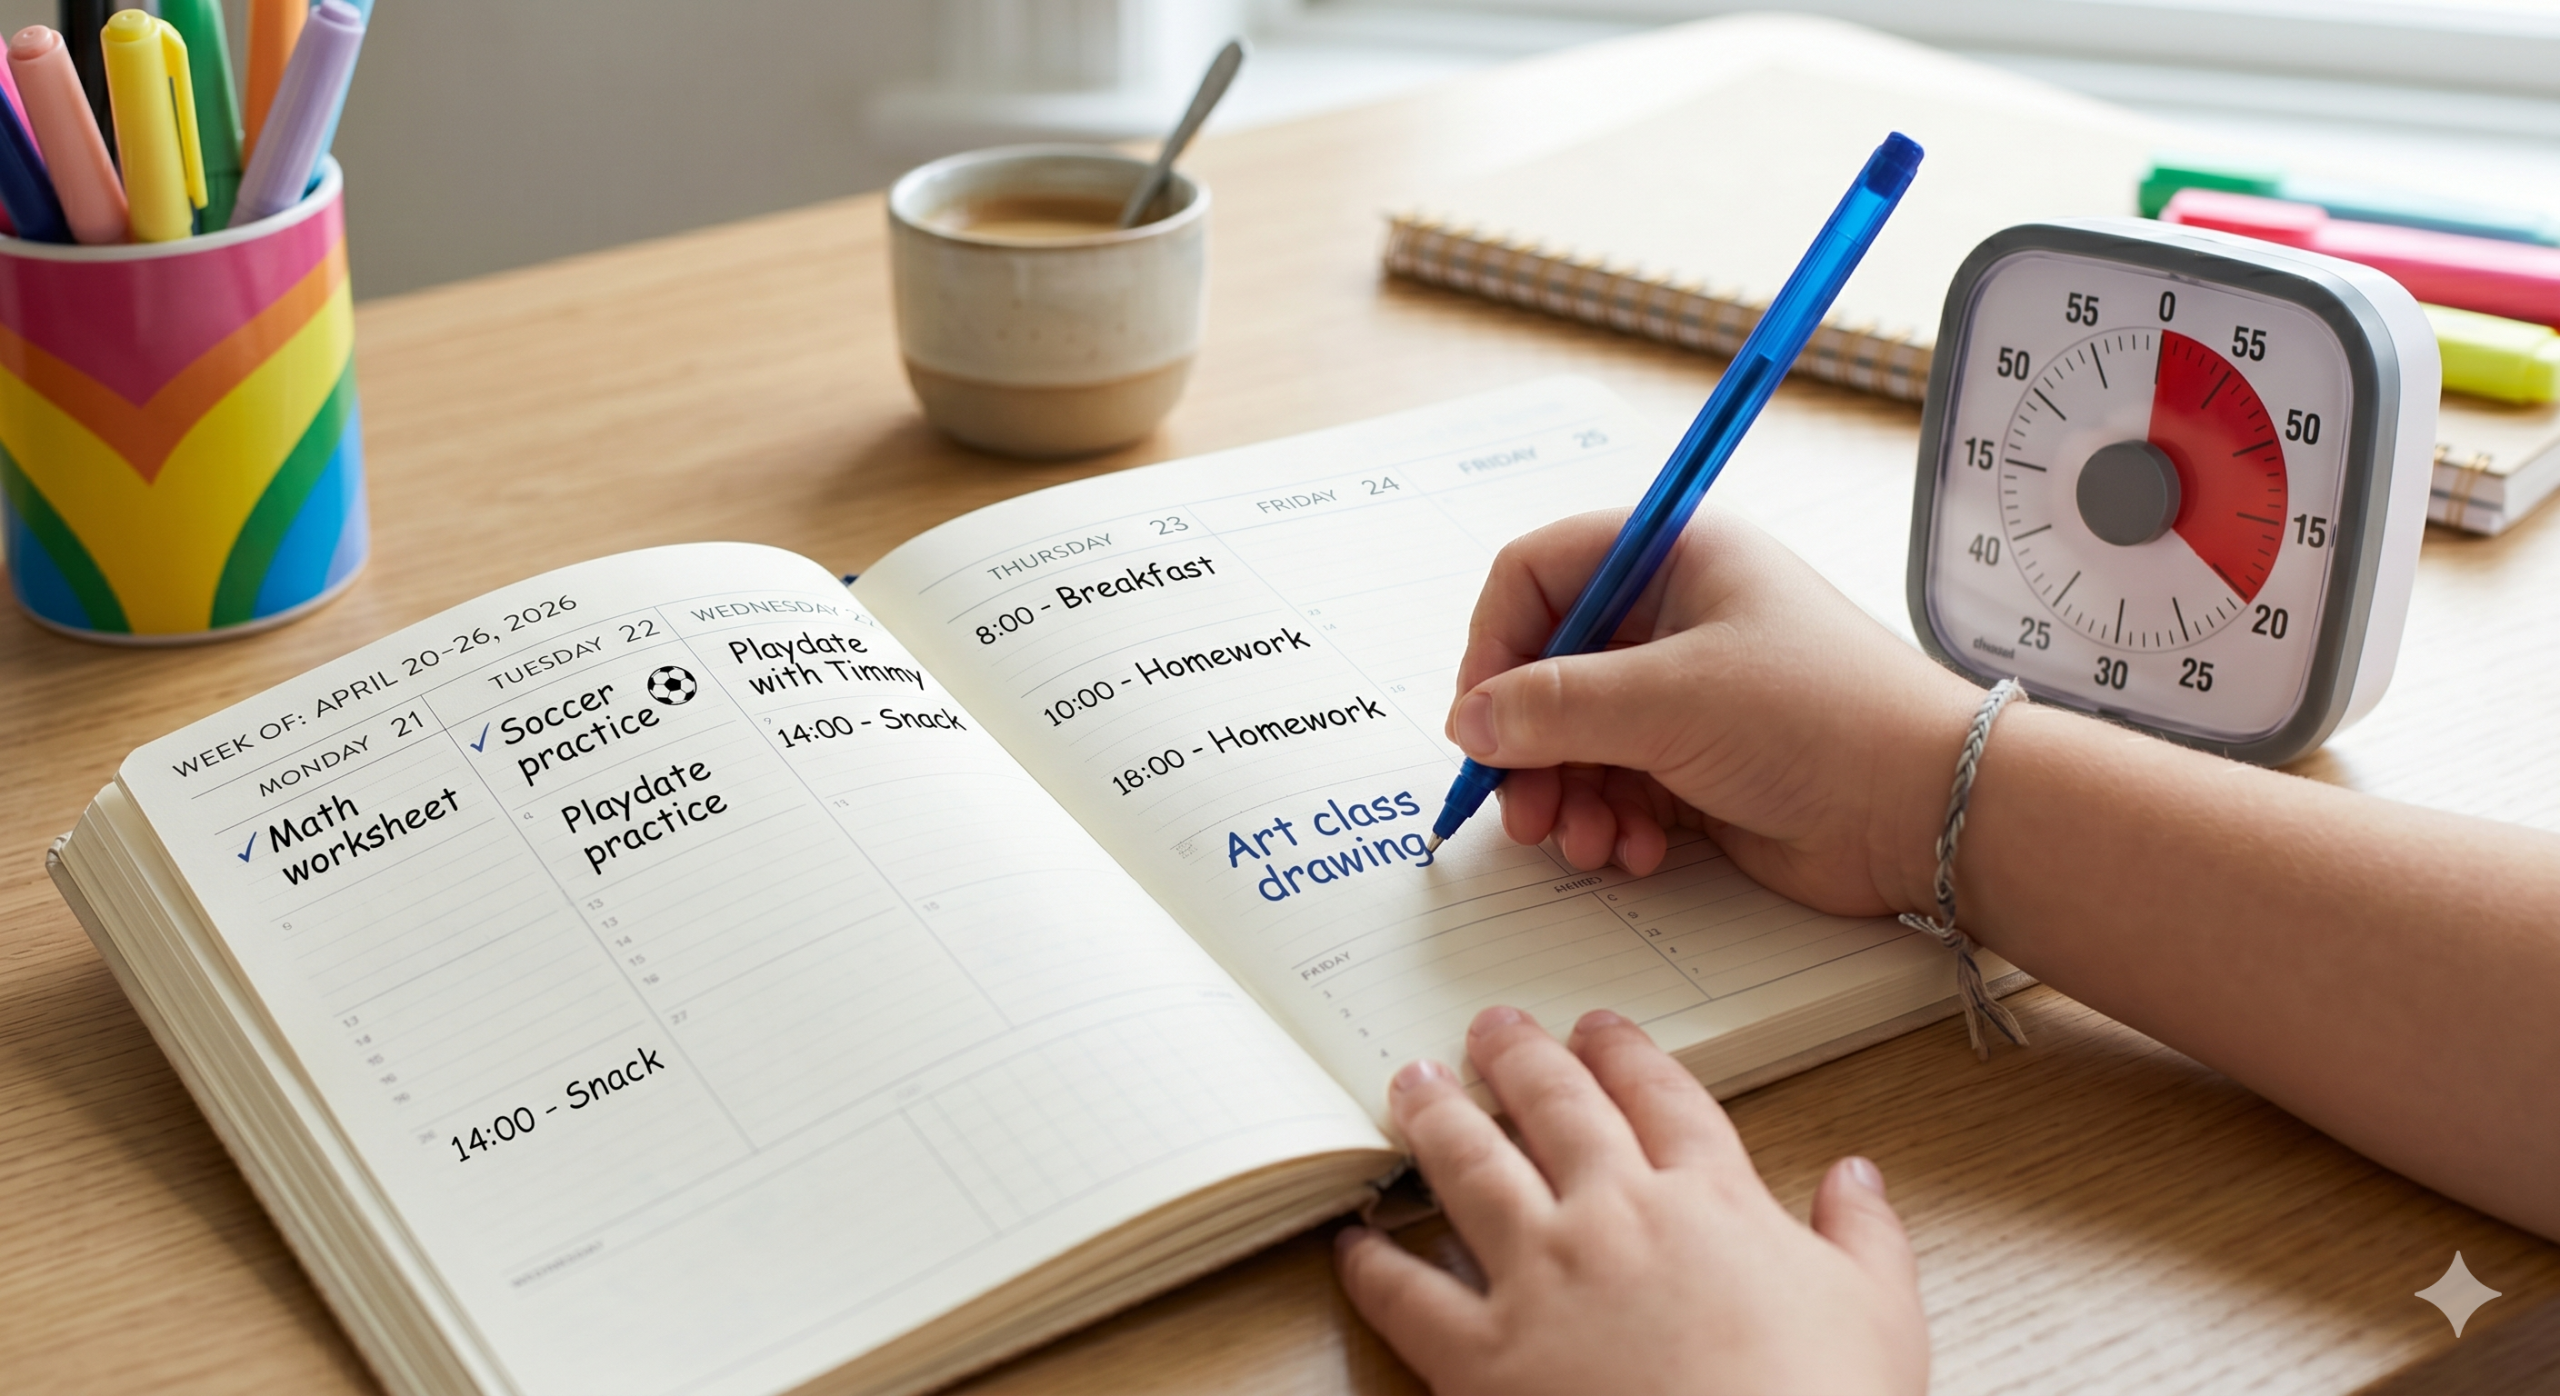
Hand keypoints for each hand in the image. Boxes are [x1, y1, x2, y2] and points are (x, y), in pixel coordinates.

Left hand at [1335, 1006, 1927, 1395]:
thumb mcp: (1883, 1317)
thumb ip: (1865, 1236)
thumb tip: (1858, 1174)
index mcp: (1713, 1201)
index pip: (1663, 1099)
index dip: (1627, 1053)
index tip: (1601, 1025)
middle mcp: (1616, 1216)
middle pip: (1557, 1108)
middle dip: (1519, 1057)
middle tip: (1491, 1025)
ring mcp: (1542, 1278)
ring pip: (1470, 1168)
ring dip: (1436, 1119)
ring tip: (1412, 1082)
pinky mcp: (1483, 1356)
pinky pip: (1407, 1295)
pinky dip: (1373, 1263)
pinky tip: (1353, 1241)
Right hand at [1447, 509, 1981, 916]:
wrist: (1929, 810)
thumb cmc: (1825, 718)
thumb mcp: (1670, 701)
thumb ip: (1553, 708)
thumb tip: (1470, 720)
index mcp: (1674, 555)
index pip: (1540, 575)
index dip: (1496, 642)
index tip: (1480, 714)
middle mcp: (1674, 617)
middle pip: (1546, 670)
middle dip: (1526, 745)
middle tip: (1520, 807)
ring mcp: (1684, 695)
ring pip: (1572, 741)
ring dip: (1565, 798)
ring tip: (1585, 841)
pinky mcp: (1696, 766)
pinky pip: (1612, 789)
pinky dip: (1608, 824)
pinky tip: (1635, 852)